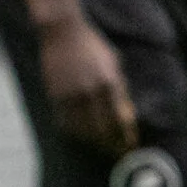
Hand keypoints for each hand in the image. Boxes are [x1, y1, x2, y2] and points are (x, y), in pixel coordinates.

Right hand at [40, 17, 137, 154]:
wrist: (62, 33)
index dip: (126, 137)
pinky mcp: (55, 97)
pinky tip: (82, 135)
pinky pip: (66, 123)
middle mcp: (90, 93)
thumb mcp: (114, 64)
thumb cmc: (92, 46)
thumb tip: (126, 116)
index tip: (130, 147)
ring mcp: (71, 96)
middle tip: (117, 153)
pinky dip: (75, 132)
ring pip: (83, 131)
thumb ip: (120, 90)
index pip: (120, 120)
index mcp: (109, 83)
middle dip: (111, 145)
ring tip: (101, 146)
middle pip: (102, 131)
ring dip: (93, 142)